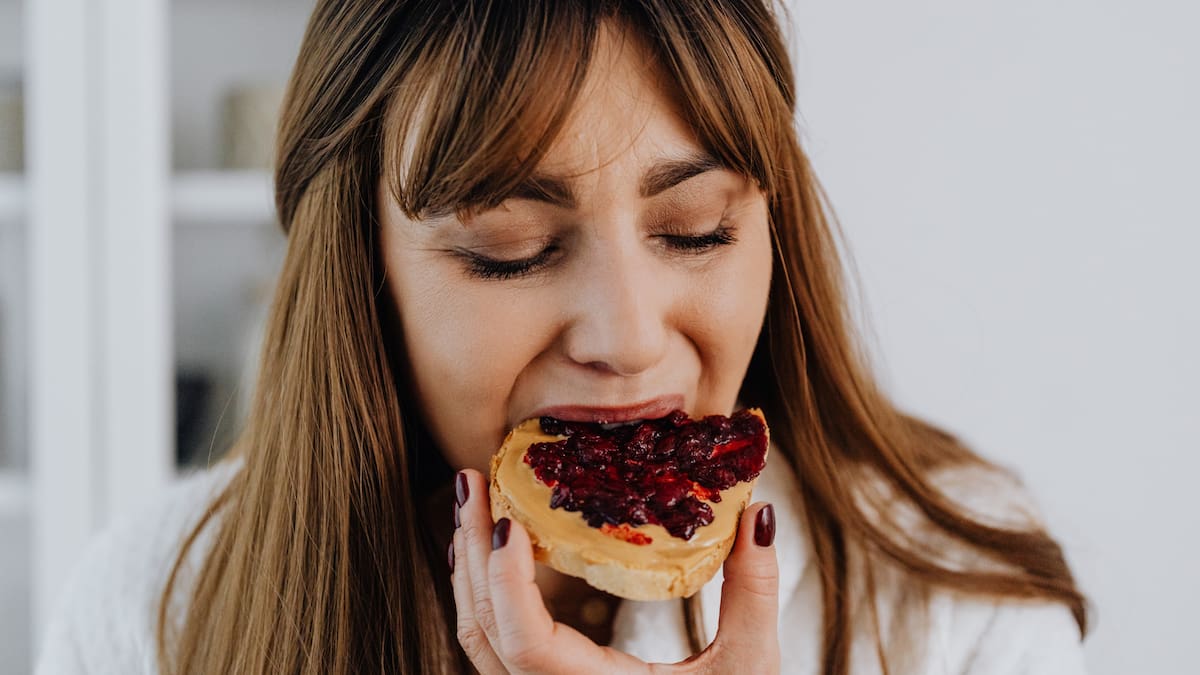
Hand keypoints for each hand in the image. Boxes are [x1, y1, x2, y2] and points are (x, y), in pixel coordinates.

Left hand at [449, 469, 780, 673]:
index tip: (506, 521)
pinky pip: (495, 646)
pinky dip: (486, 595)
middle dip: (470, 550)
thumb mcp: (748, 668)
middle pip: (483, 629)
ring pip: (479, 639)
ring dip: (470, 568)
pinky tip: (494, 554)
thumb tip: (759, 514)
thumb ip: (753, 592)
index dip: (504, 580)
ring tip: (474, 503)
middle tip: (472, 481)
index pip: (524, 641)